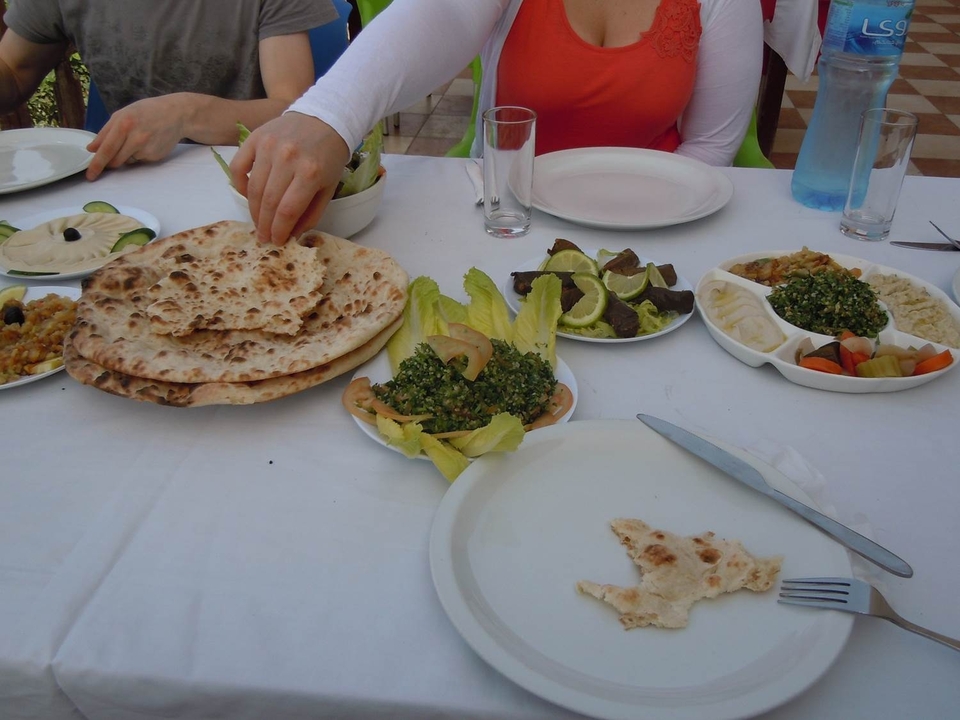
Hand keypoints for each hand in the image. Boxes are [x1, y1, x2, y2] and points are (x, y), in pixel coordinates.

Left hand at [85, 95, 187, 179]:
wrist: (176, 114)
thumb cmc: (146, 112)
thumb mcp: (122, 114)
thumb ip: (105, 132)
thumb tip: (92, 149)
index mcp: (123, 124)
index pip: (105, 150)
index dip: (96, 165)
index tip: (90, 176)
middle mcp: (135, 138)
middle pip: (114, 161)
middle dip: (109, 162)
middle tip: (111, 155)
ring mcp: (146, 149)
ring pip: (126, 161)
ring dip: (125, 156)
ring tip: (136, 140)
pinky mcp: (154, 156)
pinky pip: (138, 160)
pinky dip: (138, 155)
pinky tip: (147, 143)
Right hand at [230, 112, 349, 244]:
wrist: (323, 118)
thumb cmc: (329, 156)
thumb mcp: (328, 188)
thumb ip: (311, 213)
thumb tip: (291, 234)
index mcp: (310, 173)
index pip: (287, 211)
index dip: (279, 230)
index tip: (276, 241)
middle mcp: (287, 159)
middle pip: (268, 202)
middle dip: (264, 225)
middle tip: (263, 237)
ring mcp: (269, 146)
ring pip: (253, 188)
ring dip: (253, 211)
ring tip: (257, 222)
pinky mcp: (255, 137)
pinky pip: (238, 166)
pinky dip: (240, 184)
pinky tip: (248, 195)